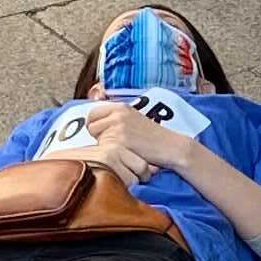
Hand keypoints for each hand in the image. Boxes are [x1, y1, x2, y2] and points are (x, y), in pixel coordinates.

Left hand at [78, 104, 194, 181]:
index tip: (104, 133)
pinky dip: (110, 153)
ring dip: (103, 144)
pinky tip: (124, 154)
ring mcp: (119, 126)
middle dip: (97, 135)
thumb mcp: (132, 120)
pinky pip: (103, 148)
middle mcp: (118, 114)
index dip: (95, 125)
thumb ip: (115, 119)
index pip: (92, 113)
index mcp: (120, 107)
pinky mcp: (121, 140)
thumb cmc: (151, 138)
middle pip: (91, 125)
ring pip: (96, 138)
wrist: (170, 147)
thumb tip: (92, 125)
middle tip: (113, 142)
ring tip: (121, 147)